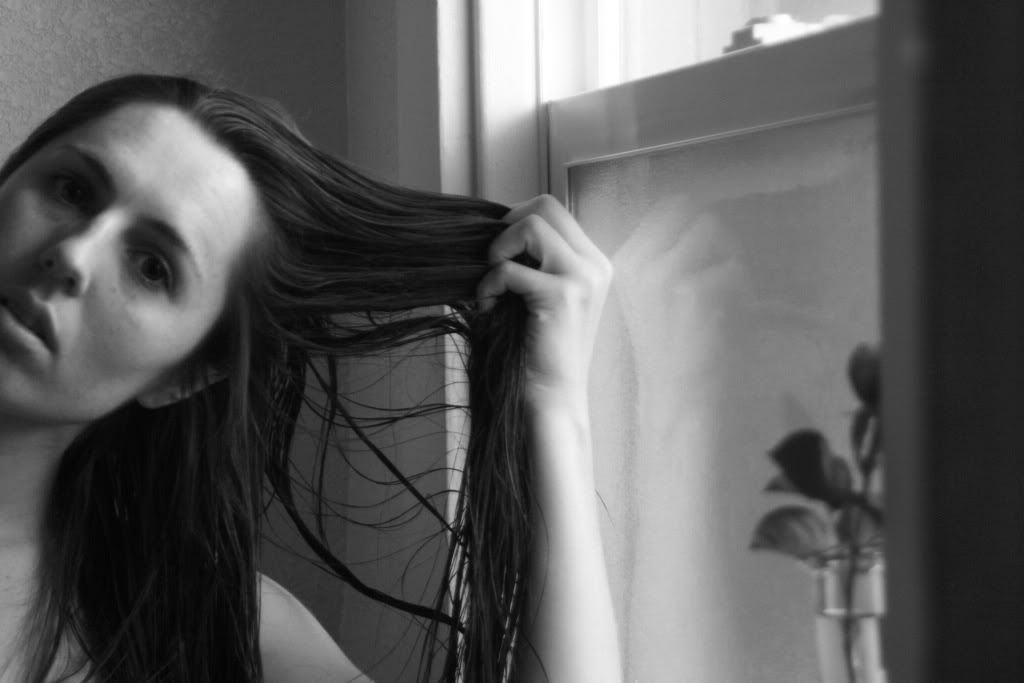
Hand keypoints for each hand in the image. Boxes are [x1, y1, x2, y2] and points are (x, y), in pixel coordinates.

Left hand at [476, 195, 612, 406]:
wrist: (552, 399)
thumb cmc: (538, 352)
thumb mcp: (542, 297)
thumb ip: (536, 263)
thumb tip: (498, 230)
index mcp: (593, 263)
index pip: (553, 210)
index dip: (516, 223)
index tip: (499, 256)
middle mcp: (595, 264)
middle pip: (545, 205)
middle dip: (507, 227)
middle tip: (493, 263)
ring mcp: (583, 277)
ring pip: (532, 223)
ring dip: (499, 250)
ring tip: (493, 284)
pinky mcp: (563, 295)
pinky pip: (510, 267)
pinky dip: (489, 284)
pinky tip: (488, 307)